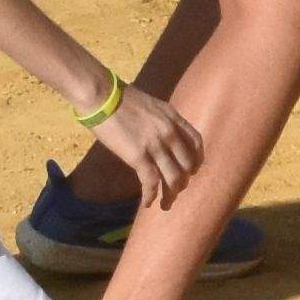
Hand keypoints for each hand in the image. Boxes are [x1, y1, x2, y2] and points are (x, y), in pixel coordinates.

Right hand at [90, 84, 204, 197]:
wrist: (103, 96)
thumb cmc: (120, 98)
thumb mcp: (151, 105)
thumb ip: (160, 120)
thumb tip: (158, 132)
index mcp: (173, 118)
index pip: (196, 142)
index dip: (196, 160)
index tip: (192, 170)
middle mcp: (170, 132)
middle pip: (187, 164)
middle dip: (183, 181)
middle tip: (176, 191)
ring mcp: (156, 145)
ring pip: (173, 177)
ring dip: (171, 194)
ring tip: (166, 204)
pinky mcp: (138, 156)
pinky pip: (151, 182)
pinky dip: (151, 195)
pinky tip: (148, 203)